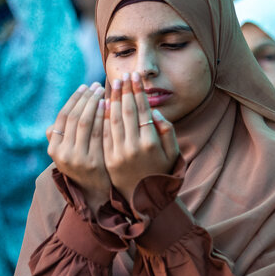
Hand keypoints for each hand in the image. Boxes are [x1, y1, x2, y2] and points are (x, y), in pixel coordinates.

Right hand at [47, 83, 109, 210]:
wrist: (96, 194)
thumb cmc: (83, 167)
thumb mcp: (67, 154)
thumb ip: (62, 137)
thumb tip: (57, 119)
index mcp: (53, 149)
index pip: (63, 117)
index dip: (74, 100)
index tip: (84, 87)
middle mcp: (62, 153)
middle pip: (74, 117)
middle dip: (86, 98)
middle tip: (96, 85)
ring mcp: (77, 158)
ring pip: (85, 123)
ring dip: (94, 104)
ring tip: (103, 91)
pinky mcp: (93, 162)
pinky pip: (99, 133)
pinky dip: (103, 117)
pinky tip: (109, 106)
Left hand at [102, 72, 178, 204]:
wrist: (144, 199)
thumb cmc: (161, 172)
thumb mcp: (172, 153)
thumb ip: (167, 130)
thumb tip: (153, 111)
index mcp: (151, 143)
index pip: (142, 110)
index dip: (138, 91)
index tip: (135, 77)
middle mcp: (134, 147)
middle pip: (127, 111)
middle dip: (125, 91)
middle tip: (123, 75)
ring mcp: (118, 154)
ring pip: (113, 120)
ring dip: (113, 99)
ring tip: (113, 84)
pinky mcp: (108, 159)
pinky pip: (103, 133)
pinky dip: (102, 116)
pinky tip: (103, 103)